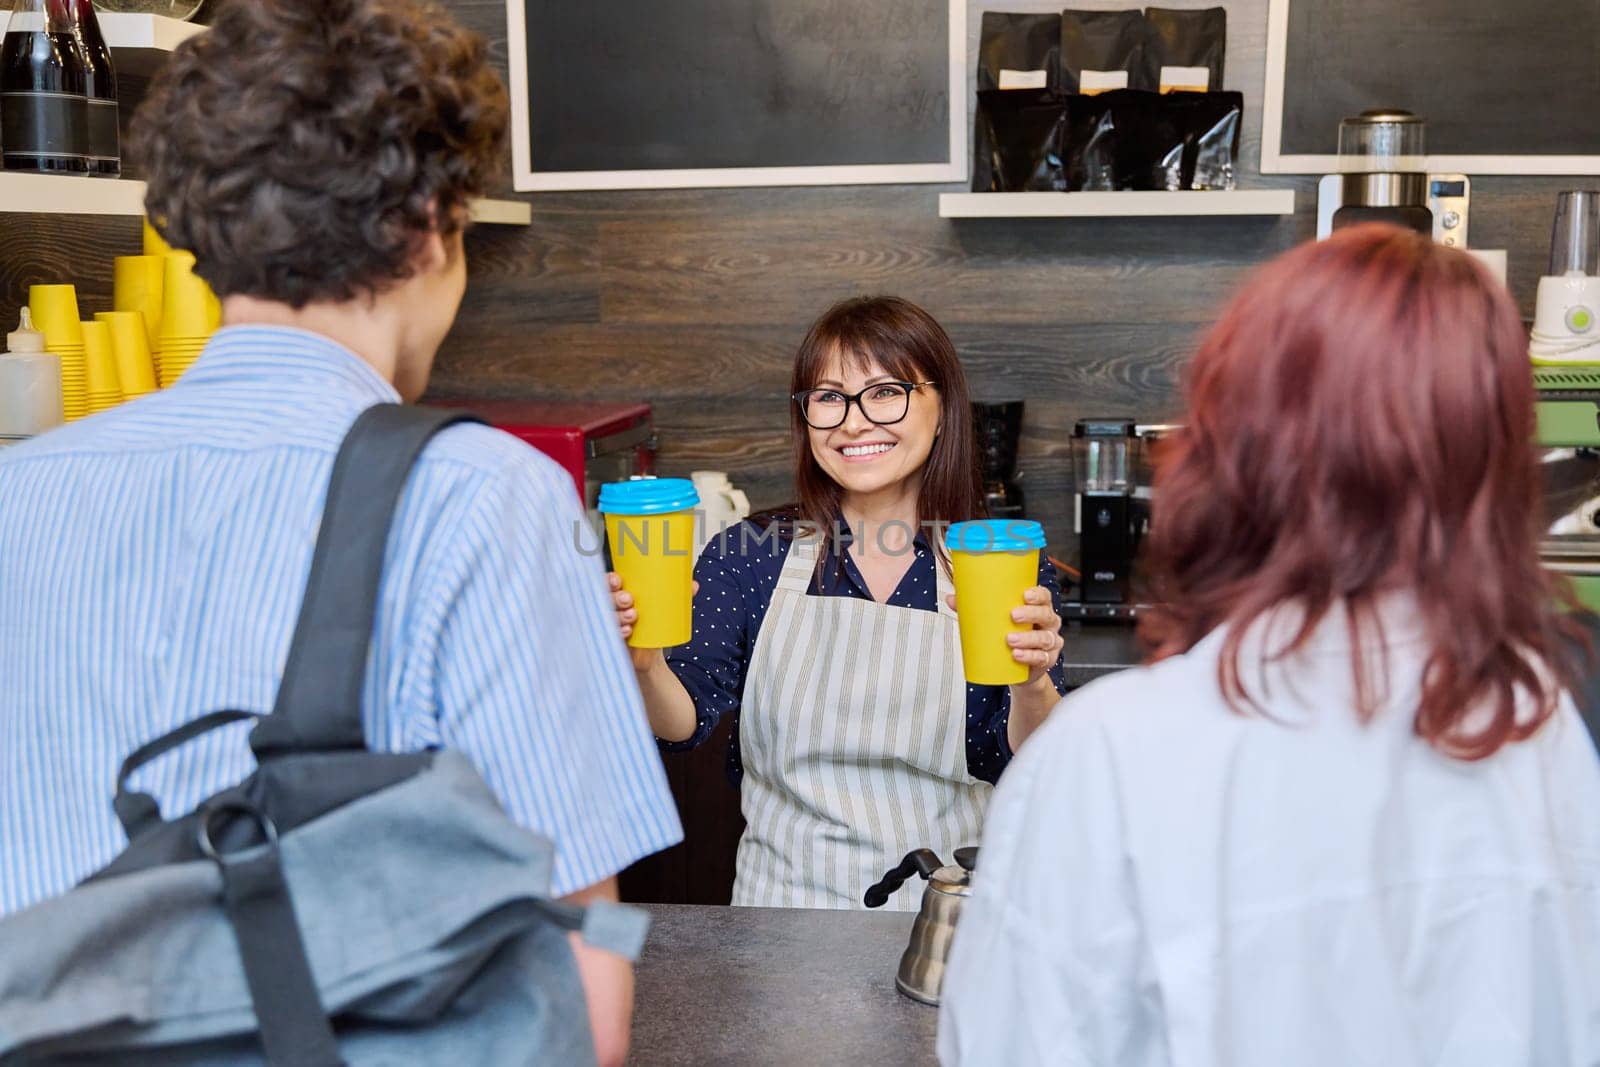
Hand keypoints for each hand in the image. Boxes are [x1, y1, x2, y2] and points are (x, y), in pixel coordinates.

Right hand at [607, 573, 696, 673]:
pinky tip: (628, 631)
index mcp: (620, 594)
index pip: (607, 582)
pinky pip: (608, 635)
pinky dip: (618, 632)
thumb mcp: (663, 609)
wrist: (647, 653)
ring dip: (617, 614)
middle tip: (629, 599)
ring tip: (633, 616)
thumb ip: (677, 596)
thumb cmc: (651, 625)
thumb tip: (693, 585)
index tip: (619, 580)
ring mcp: (608, 624)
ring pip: (605, 616)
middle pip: (602, 598)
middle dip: (614, 596)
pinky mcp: (611, 640)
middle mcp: (611, 607)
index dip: (609, 579)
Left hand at [945, 585, 1063, 686]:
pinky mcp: (1046, 660)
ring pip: (1045, 637)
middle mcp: (1047, 623)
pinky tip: (1018, 655)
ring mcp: (1049, 642)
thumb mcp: (993, 621)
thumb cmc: (1008, 637)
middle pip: (1046, 614)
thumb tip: (952, 598)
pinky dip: (1030, 656)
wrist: (1019, 670)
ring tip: (1010, 640)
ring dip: (1028, 638)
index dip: (1037, 594)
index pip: (1044, 596)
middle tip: (1013, 616)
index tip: (1024, 594)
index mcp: (1037, 608)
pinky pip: (1042, 658)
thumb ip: (974, 609)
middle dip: (1031, 614)